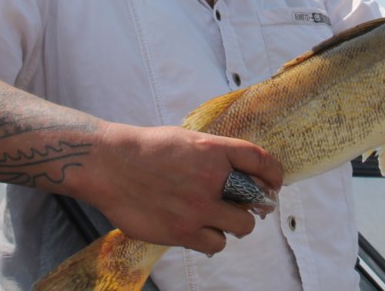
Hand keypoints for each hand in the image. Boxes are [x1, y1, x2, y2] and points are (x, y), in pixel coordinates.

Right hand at [80, 122, 282, 254]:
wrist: (110, 165)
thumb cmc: (147, 150)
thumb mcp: (187, 140)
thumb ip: (215, 156)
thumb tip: (241, 173)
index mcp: (213, 150)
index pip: (261, 161)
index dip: (274, 174)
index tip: (274, 183)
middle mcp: (210, 178)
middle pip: (256, 199)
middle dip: (253, 204)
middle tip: (241, 205)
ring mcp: (198, 207)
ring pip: (241, 227)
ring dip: (232, 224)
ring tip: (214, 217)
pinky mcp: (183, 232)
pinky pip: (216, 244)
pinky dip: (211, 239)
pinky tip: (197, 229)